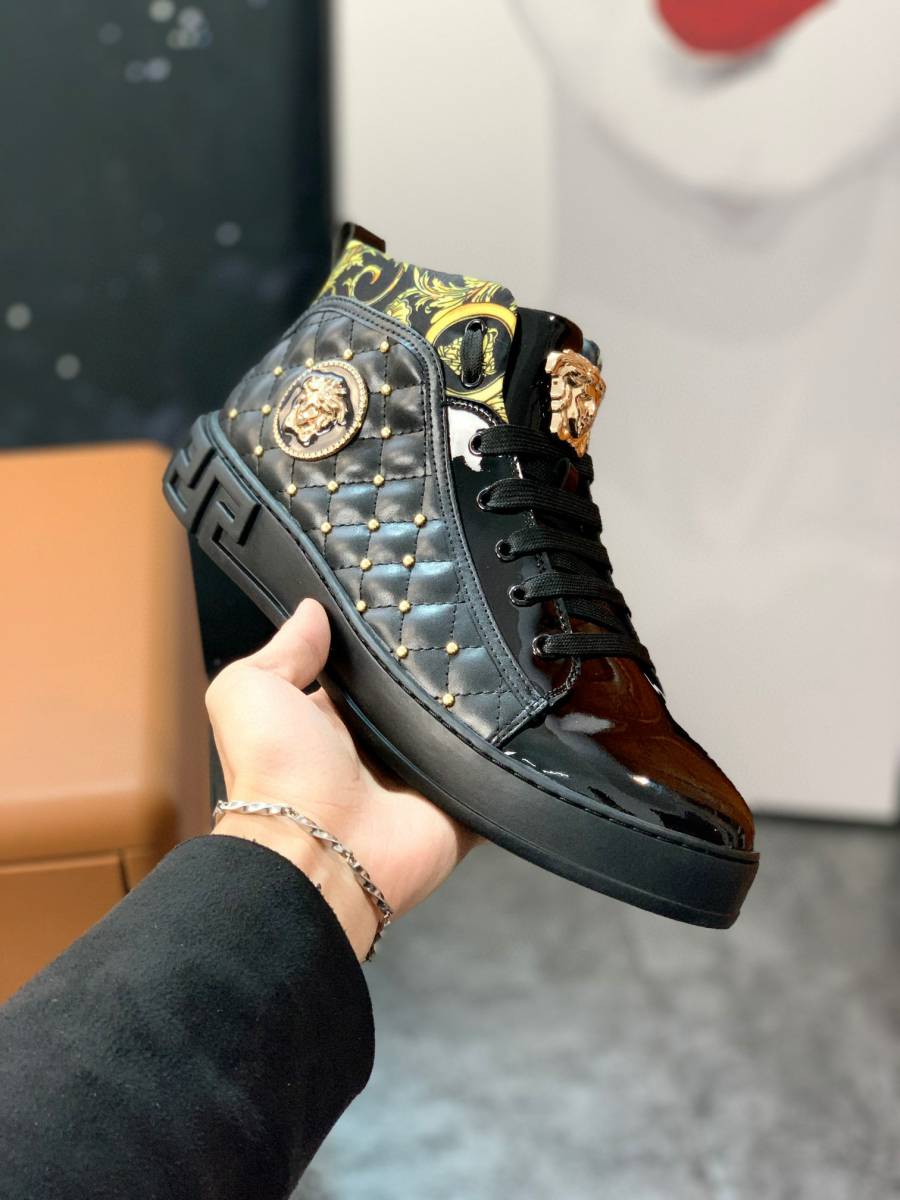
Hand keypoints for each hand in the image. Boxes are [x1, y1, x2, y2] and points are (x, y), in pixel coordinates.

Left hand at [206, 599, 477, 957]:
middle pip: (422, 693)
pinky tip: (530, 708)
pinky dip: (509, 749)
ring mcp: (423, 775)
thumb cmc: (274, 773)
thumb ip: (283, 650)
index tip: (413, 593)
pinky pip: (495, 769)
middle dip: (444, 662)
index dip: (386, 636)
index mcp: (333, 717)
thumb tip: (313, 609)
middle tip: (473, 614)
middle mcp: (380, 745)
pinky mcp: (461, 802)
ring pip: (464, 725)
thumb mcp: (248, 692)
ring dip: (482, 699)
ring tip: (509, 649)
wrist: (319, 852)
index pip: (369, 667)